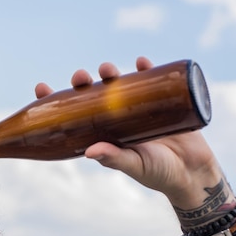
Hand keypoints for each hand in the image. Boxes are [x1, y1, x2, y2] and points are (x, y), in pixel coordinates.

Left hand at [34, 57, 228, 208]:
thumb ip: (114, 158)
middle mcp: (117, 118)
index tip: (41, 88)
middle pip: (93, 94)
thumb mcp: (134, 165)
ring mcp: (139, 108)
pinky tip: (142, 61)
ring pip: (119, 84)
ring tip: (107, 69)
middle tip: (80, 76)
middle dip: (83, 82)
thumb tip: (89, 151)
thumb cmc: (159, 174)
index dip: (57, 101)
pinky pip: (154, 80)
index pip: (73, 114)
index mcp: (104, 133)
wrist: (194, 173)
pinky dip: (147, 68)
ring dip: (111, 73)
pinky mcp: (164, 101)